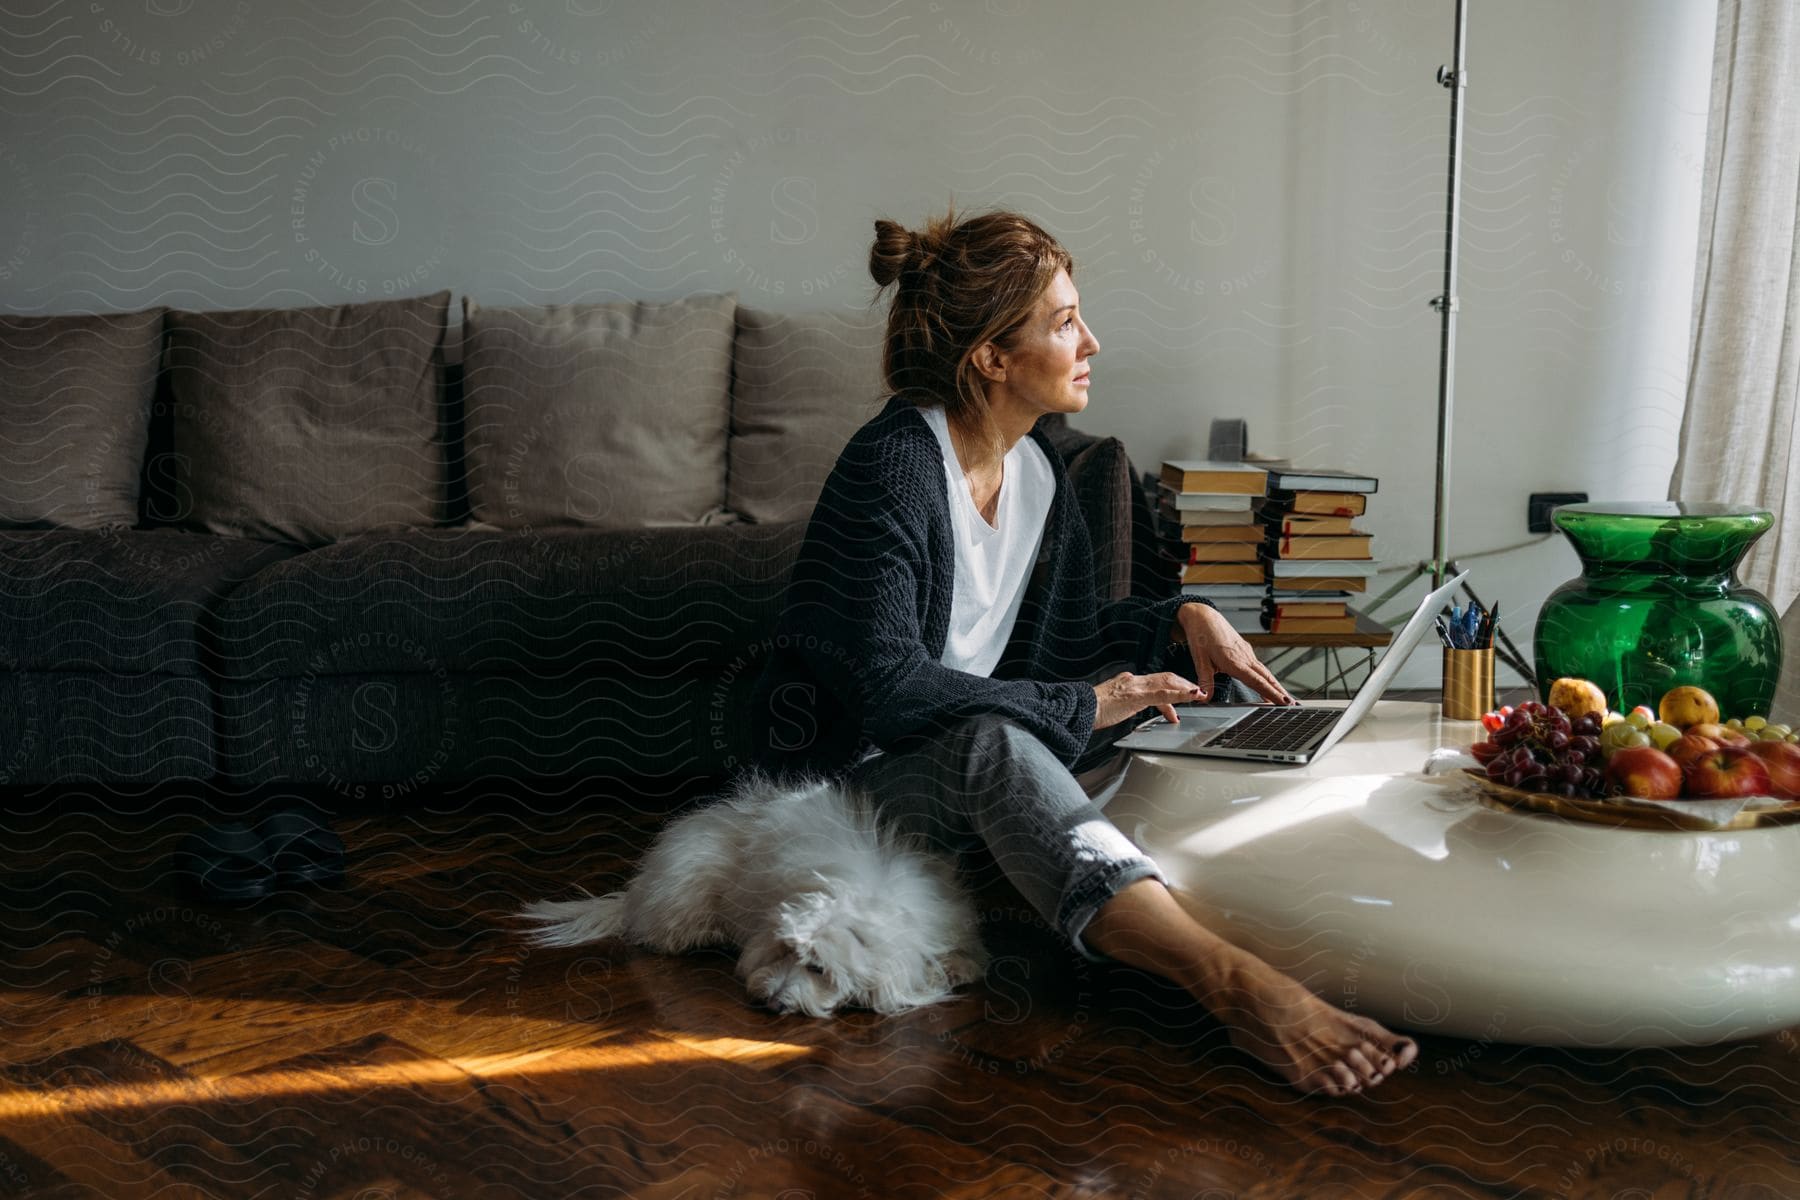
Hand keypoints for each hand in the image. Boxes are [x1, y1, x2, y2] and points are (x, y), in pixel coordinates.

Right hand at [1093, 671, 1207, 729]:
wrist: (1079, 708)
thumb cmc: (1091, 710)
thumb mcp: (1112, 706)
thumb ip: (1123, 703)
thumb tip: (1128, 706)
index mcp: (1128, 682)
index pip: (1155, 681)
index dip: (1172, 686)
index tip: (1183, 694)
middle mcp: (1133, 681)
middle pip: (1165, 677)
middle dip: (1183, 684)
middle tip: (1197, 693)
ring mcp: (1135, 687)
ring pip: (1166, 682)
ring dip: (1185, 688)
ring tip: (1199, 694)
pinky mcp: (1136, 697)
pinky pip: (1162, 694)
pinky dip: (1179, 694)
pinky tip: (1190, 696)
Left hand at [1178, 603, 1295, 704]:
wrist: (1202, 616)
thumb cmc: (1201, 635)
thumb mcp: (1199, 660)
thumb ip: (1205, 680)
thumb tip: (1205, 697)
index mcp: (1234, 661)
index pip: (1257, 681)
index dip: (1271, 694)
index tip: (1283, 703)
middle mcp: (1244, 657)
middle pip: (1267, 677)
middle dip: (1280, 692)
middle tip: (1292, 705)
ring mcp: (1246, 652)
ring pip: (1265, 671)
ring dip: (1275, 685)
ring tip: (1284, 698)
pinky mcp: (1245, 649)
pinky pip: (1259, 666)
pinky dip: (1266, 676)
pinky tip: (1267, 682)